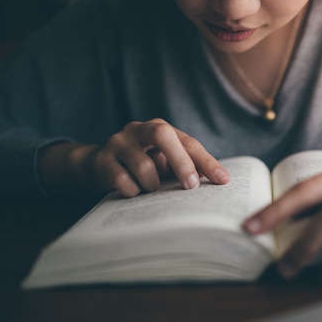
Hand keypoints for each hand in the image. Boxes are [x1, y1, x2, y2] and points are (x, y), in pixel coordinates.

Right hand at [38, 118, 229, 195]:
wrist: (98, 165)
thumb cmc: (142, 165)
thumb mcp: (164, 163)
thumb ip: (187, 167)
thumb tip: (217, 181)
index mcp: (160, 129)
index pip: (188, 142)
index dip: (206, 161)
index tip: (223, 180)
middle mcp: (139, 130)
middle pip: (162, 135)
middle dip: (180, 162)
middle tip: (191, 186)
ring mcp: (118, 142)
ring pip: (143, 165)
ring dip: (152, 185)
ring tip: (151, 189)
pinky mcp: (102, 160)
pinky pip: (121, 180)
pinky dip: (132, 191)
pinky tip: (133, 192)